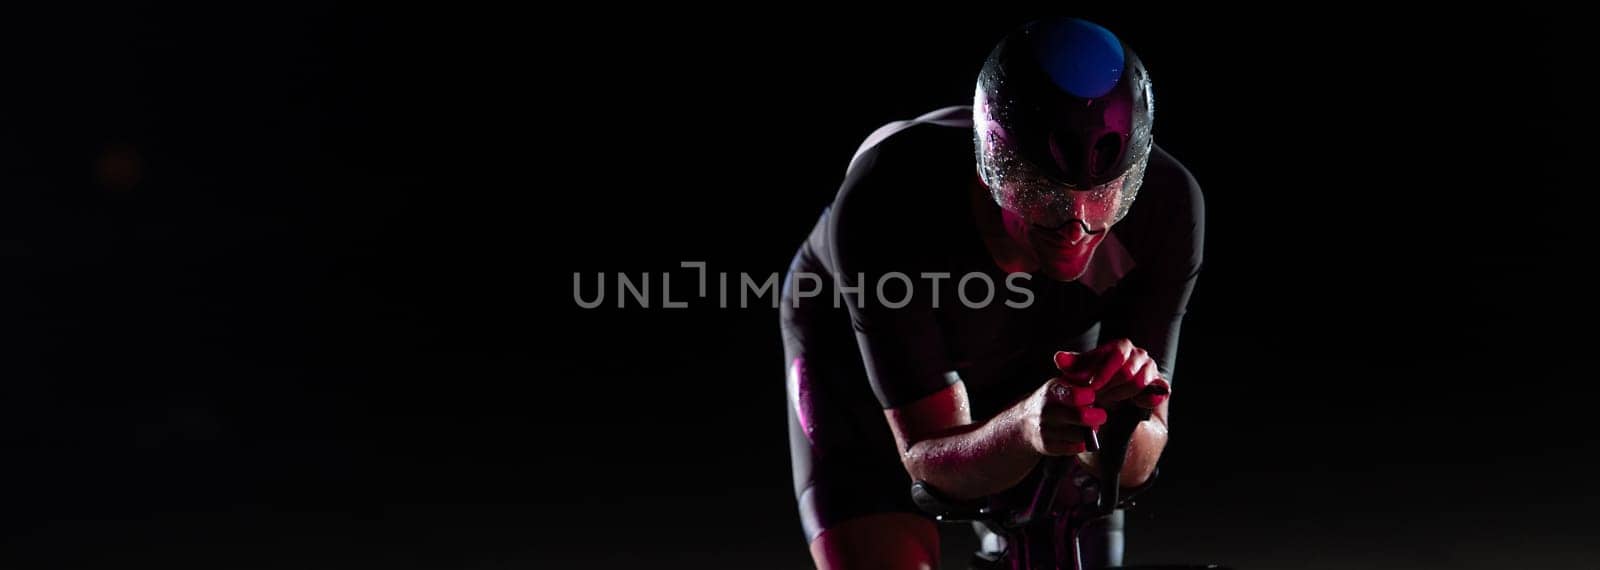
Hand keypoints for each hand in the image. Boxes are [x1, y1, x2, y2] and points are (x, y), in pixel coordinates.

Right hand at [1016, 378, 1106, 455]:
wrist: (1023, 422)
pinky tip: (1078, 436)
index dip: (1090, 397)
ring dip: (1090, 431)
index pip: (1077, 395)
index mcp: (1052, 390)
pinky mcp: (1048, 446)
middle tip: (1101, 415)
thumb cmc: (1053, 401)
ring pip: (1081, 434)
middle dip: (1098, 417)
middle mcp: (1046, 410)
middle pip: (1082, 416)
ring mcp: (1046, 430)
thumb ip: (1080, 383)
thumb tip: (1104, 382)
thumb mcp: (1061, 385)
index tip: (1092, 398)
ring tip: (1088, 425)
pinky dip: (1082, 442)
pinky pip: (1076, 447)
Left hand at [1054, 339, 1169, 408]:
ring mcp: (1152, 370)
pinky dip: (1145, 400)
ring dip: (1120, 395)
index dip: (1102, 372)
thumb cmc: (1094, 381)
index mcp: (1121, 346)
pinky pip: (1157, 392)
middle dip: (1109, 386)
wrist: (1112, 401)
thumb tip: (1059, 359)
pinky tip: (1133, 405)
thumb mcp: (1080, 373)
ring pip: (1139, 382)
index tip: (1090, 387)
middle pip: (1128, 370)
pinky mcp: (1161, 387)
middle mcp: (1139, 355)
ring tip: (1107, 401)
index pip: (1116, 355)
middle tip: (1097, 398)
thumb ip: (1072, 365)